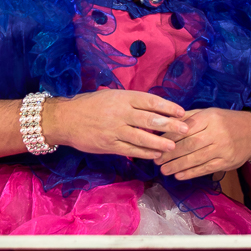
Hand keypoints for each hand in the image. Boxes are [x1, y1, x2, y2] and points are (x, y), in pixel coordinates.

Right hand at [42, 90, 187, 158]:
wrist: (65, 118)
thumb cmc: (91, 105)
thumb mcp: (112, 96)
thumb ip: (132, 102)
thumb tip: (157, 109)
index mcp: (123, 98)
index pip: (151, 101)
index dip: (168, 107)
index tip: (182, 112)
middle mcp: (120, 113)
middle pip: (150, 120)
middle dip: (170, 126)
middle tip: (185, 130)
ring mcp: (114, 130)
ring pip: (142, 138)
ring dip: (160, 143)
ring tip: (173, 146)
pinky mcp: (109, 145)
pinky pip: (131, 150)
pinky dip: (145, 153)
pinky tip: (156, 155)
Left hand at [158, 108, 250, 180]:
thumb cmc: (226, 122)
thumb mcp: (209, 113)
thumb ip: (188, 118)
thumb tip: (165, 124)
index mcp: (210, 118)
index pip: (186, 128)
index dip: (169, 137)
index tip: (156, 143)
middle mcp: (217, 133)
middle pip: (190, 144)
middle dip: (171, 154)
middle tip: (157, 160)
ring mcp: (223, 148)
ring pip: (197, 158)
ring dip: (178, 166)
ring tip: (164, 170)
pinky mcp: (227, 162)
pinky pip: (206, 169)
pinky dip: (191, 173)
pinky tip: (179, 175)